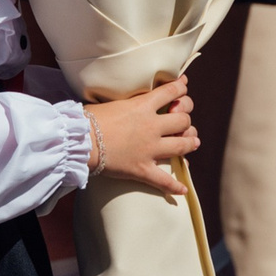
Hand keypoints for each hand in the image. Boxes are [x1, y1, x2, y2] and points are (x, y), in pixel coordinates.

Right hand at [85, 77, 198, 195]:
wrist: (81, 141)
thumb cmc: (88, 118)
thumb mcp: (109, 102)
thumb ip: (124, 101)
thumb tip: (124, 100)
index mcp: (143, 106)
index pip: (171, 92)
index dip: (181, 88)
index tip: (183, 86)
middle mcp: (152, 126)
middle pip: (182, 120)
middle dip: (187, 119)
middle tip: (185, 121)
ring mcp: (150, 148)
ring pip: (182, 145)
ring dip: (191, 143)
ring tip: (194, 142)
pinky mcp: (143, 168)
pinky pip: (163, 180)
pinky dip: (174, 186)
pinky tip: (183, 189)